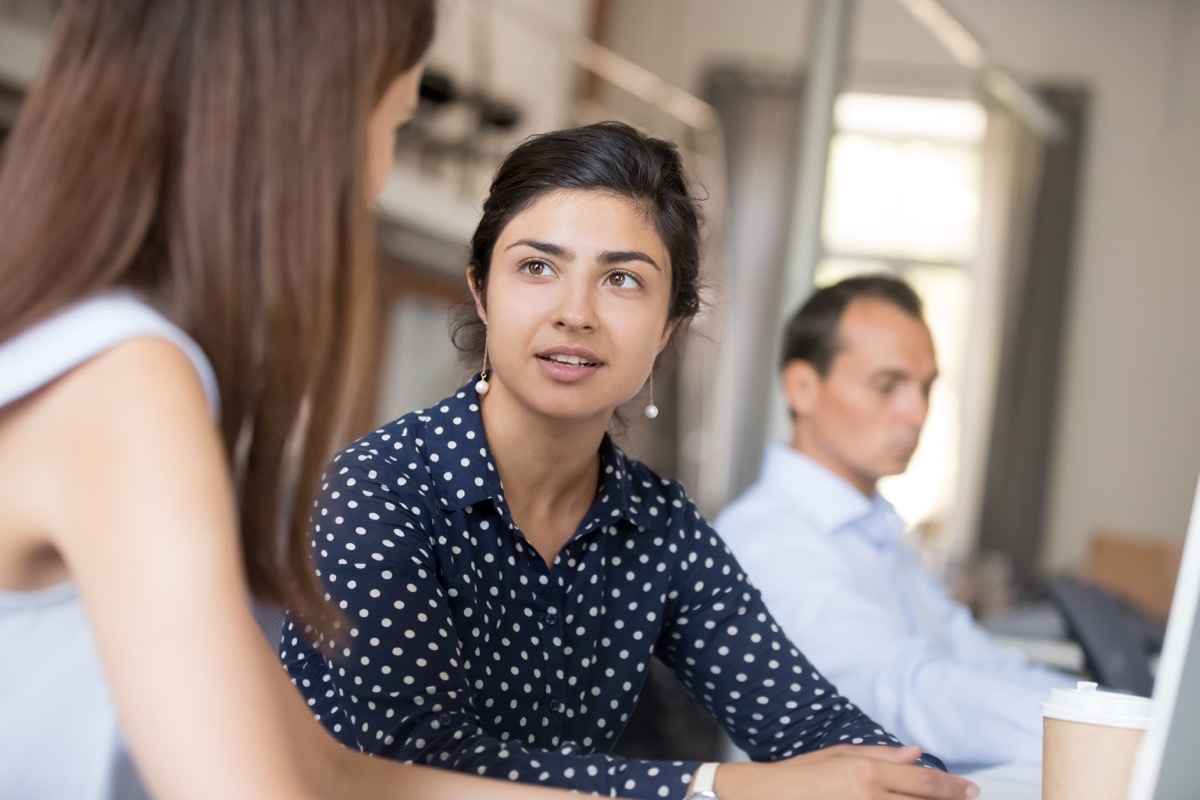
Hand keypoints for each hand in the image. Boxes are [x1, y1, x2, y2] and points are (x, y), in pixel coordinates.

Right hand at [712, 745, 978, 799]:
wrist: (768, 797)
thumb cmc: (800, 775)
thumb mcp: (840, 754)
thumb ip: (882, 754)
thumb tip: (916, 753)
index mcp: (867, 772)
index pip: (924, 782)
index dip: (954, 787)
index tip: (972, 790)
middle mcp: (869, 796)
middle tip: (967, 799)